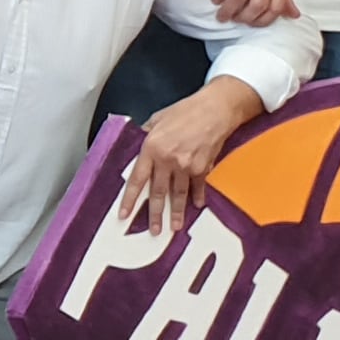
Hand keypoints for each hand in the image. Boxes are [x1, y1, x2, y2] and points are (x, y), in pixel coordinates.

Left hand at [121, 78, 264, 233]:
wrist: (215, 109)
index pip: (137, 179)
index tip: (124, 214)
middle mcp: (167, 160)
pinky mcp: (203, 167)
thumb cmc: (186, 110)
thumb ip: (146, 134)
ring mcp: (186, 166)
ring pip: (178, 194)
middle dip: (154, 214)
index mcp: (151, 148)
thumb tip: (138, 144)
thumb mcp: (157, 118)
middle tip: (154, 230)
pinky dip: (197, 197)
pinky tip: (196, 206)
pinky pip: (198, 187)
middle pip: (158, 193)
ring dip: (176, 212)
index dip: (130, 199)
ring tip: (174, 227)